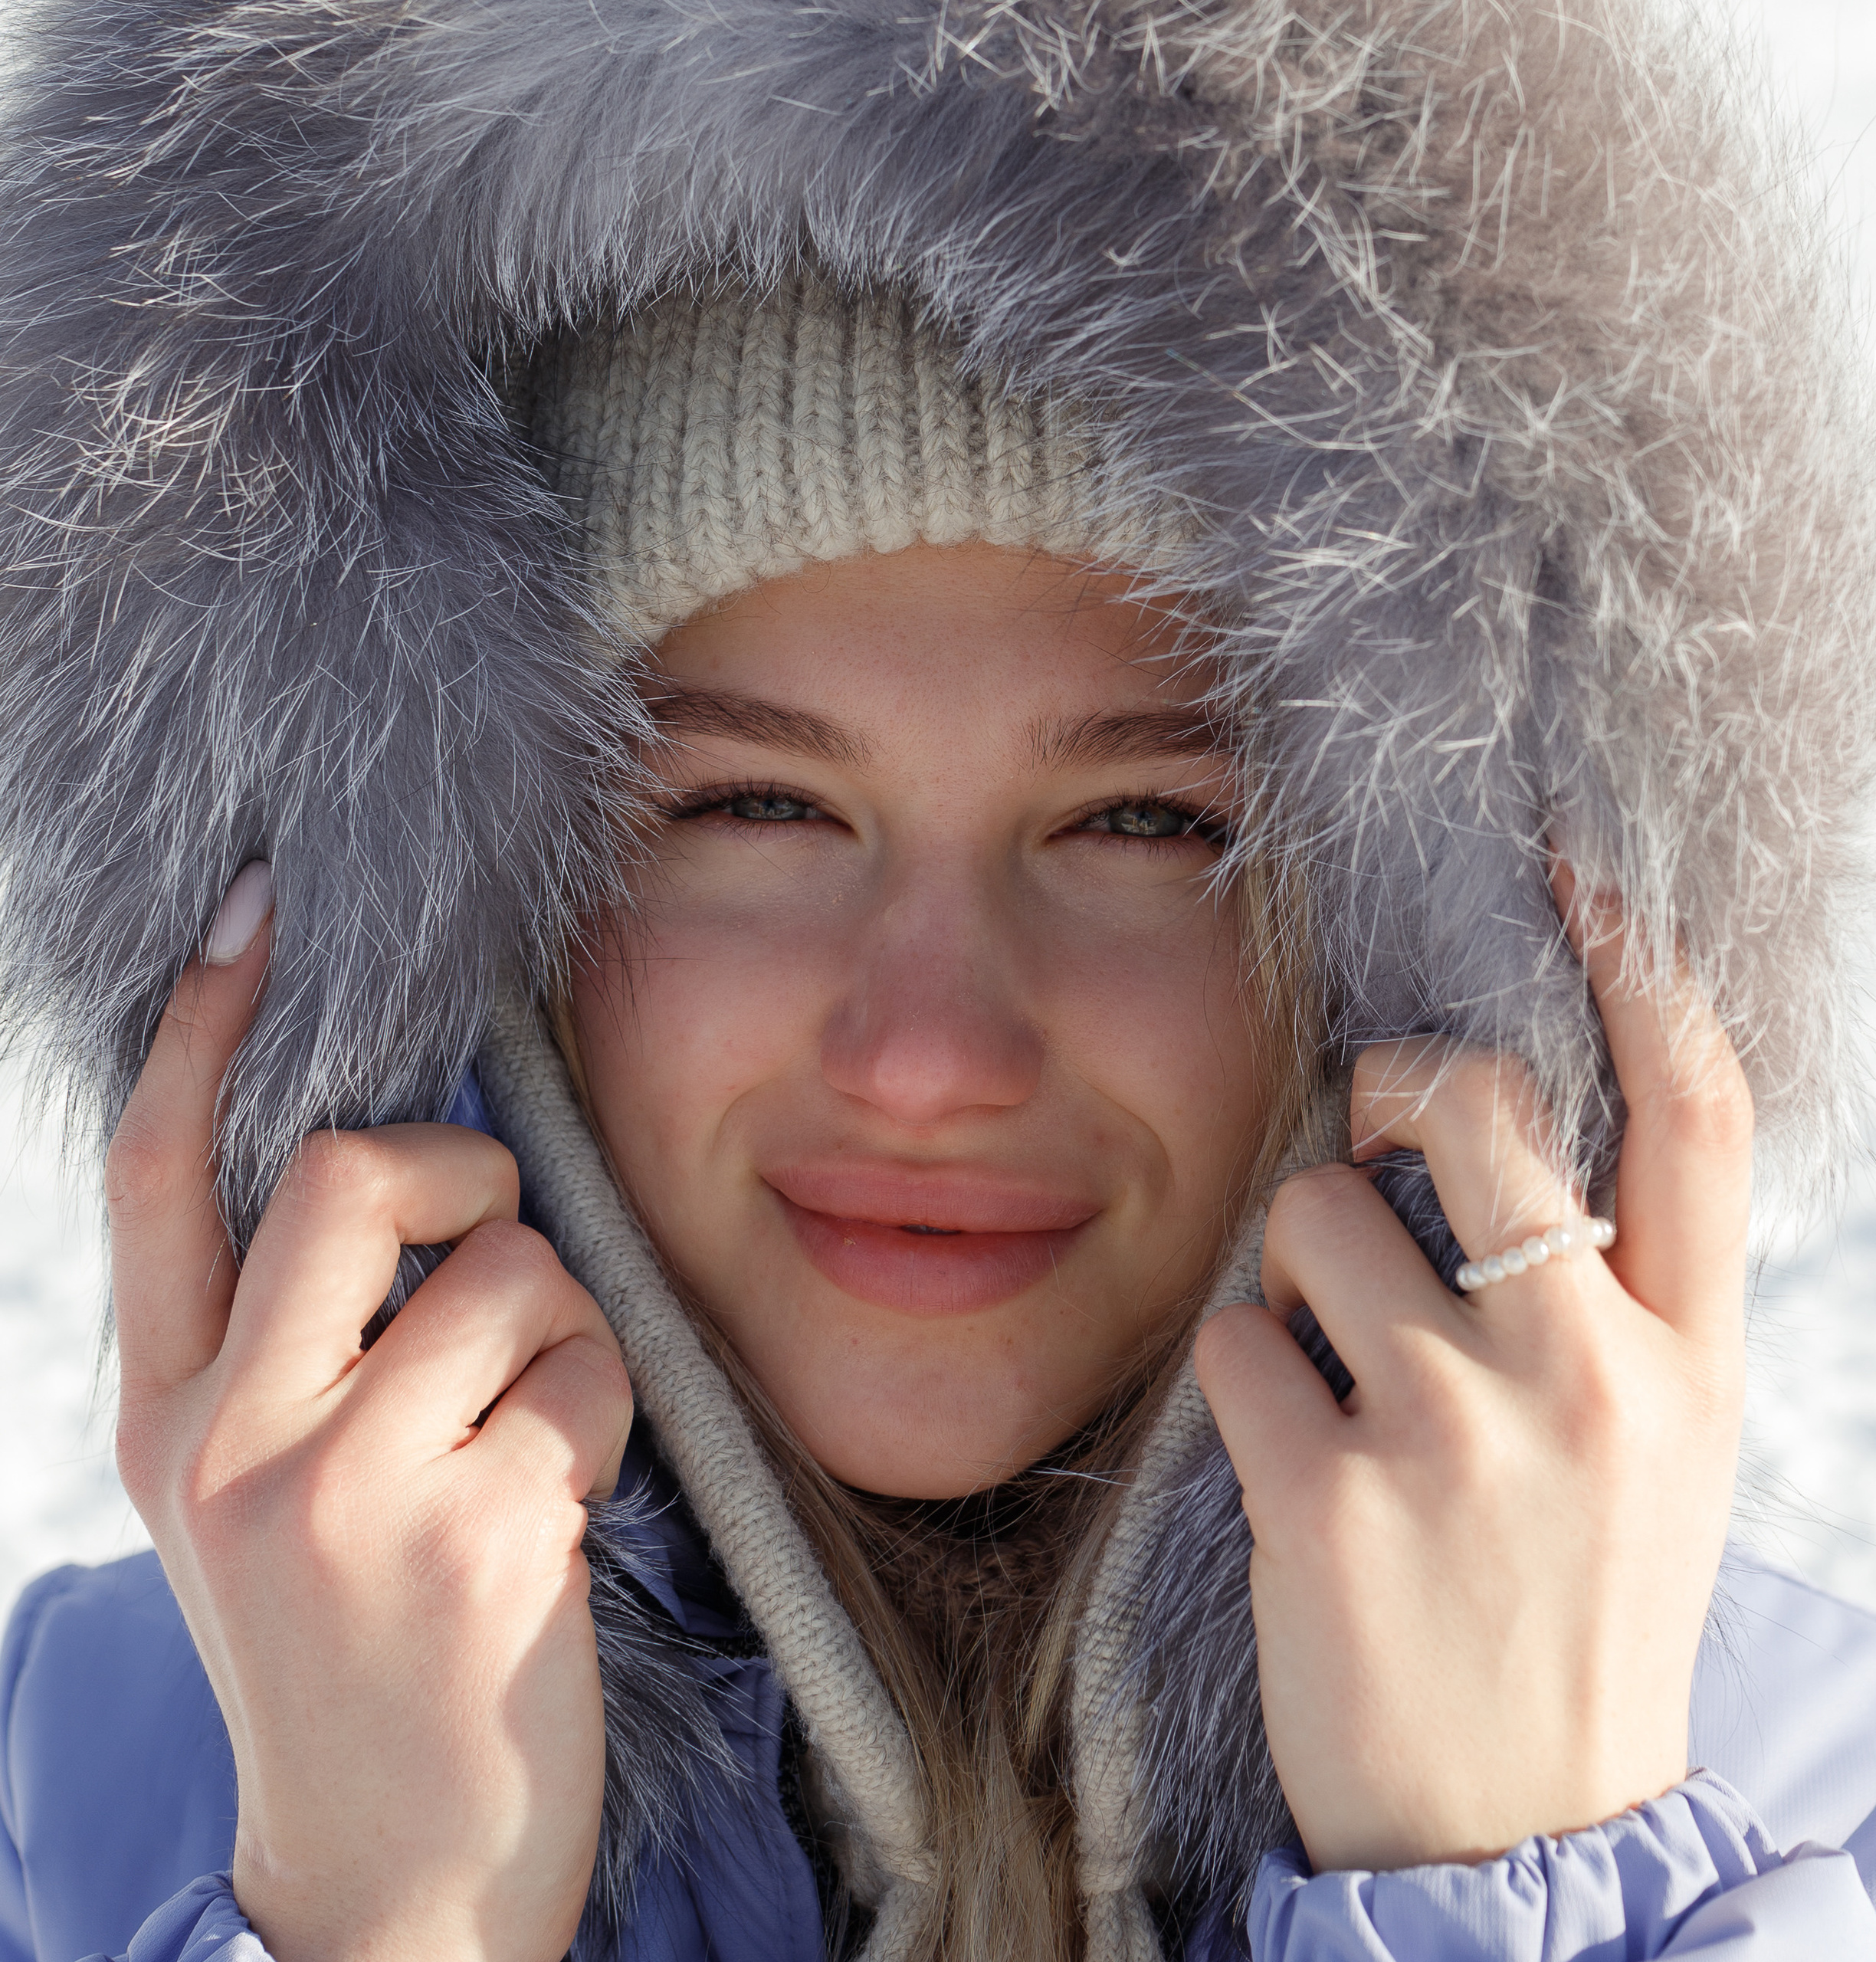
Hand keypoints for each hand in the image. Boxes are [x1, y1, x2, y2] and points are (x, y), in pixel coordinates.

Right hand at [109, 866, 634, 1961]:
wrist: (397, 1884)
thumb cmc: (366, 1652)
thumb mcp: (273, 1499)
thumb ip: (303, 1342)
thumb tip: (403, 1165)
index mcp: (175, 1419)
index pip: (163, 1177)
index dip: (204, 1028)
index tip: (261, 912)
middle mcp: (237, 1444)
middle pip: (353, 1168)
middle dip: (462, 1171)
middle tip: (485, 1249)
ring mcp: (350, 1493)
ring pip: (514, 1268)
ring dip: (563, 1333)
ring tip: (535, 1437)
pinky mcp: (479, 1538)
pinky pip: (594, 1373)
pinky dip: (608, 1417)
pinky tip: (565, 1509)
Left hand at [1194, 868, 1748, 1872]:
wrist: (1519, 1842)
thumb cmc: (1576, 1614)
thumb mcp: (1660, 1452)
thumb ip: (1615, 1297)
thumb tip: (1519, 1133)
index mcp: (1688, 1357)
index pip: (1696, 1115)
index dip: (1644, 970)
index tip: (1585, 879)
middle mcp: (1587, 1374)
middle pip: (1477, 1106)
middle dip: (1399, 1087)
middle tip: (1379, 1134)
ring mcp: (1455, 1433)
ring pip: (1312, 1213)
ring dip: (1295, 1269)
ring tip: (1333, 1367)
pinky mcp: (1327, 1498)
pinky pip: (1233, 1337)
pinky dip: (1239, 1373)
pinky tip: (1285, 1450)